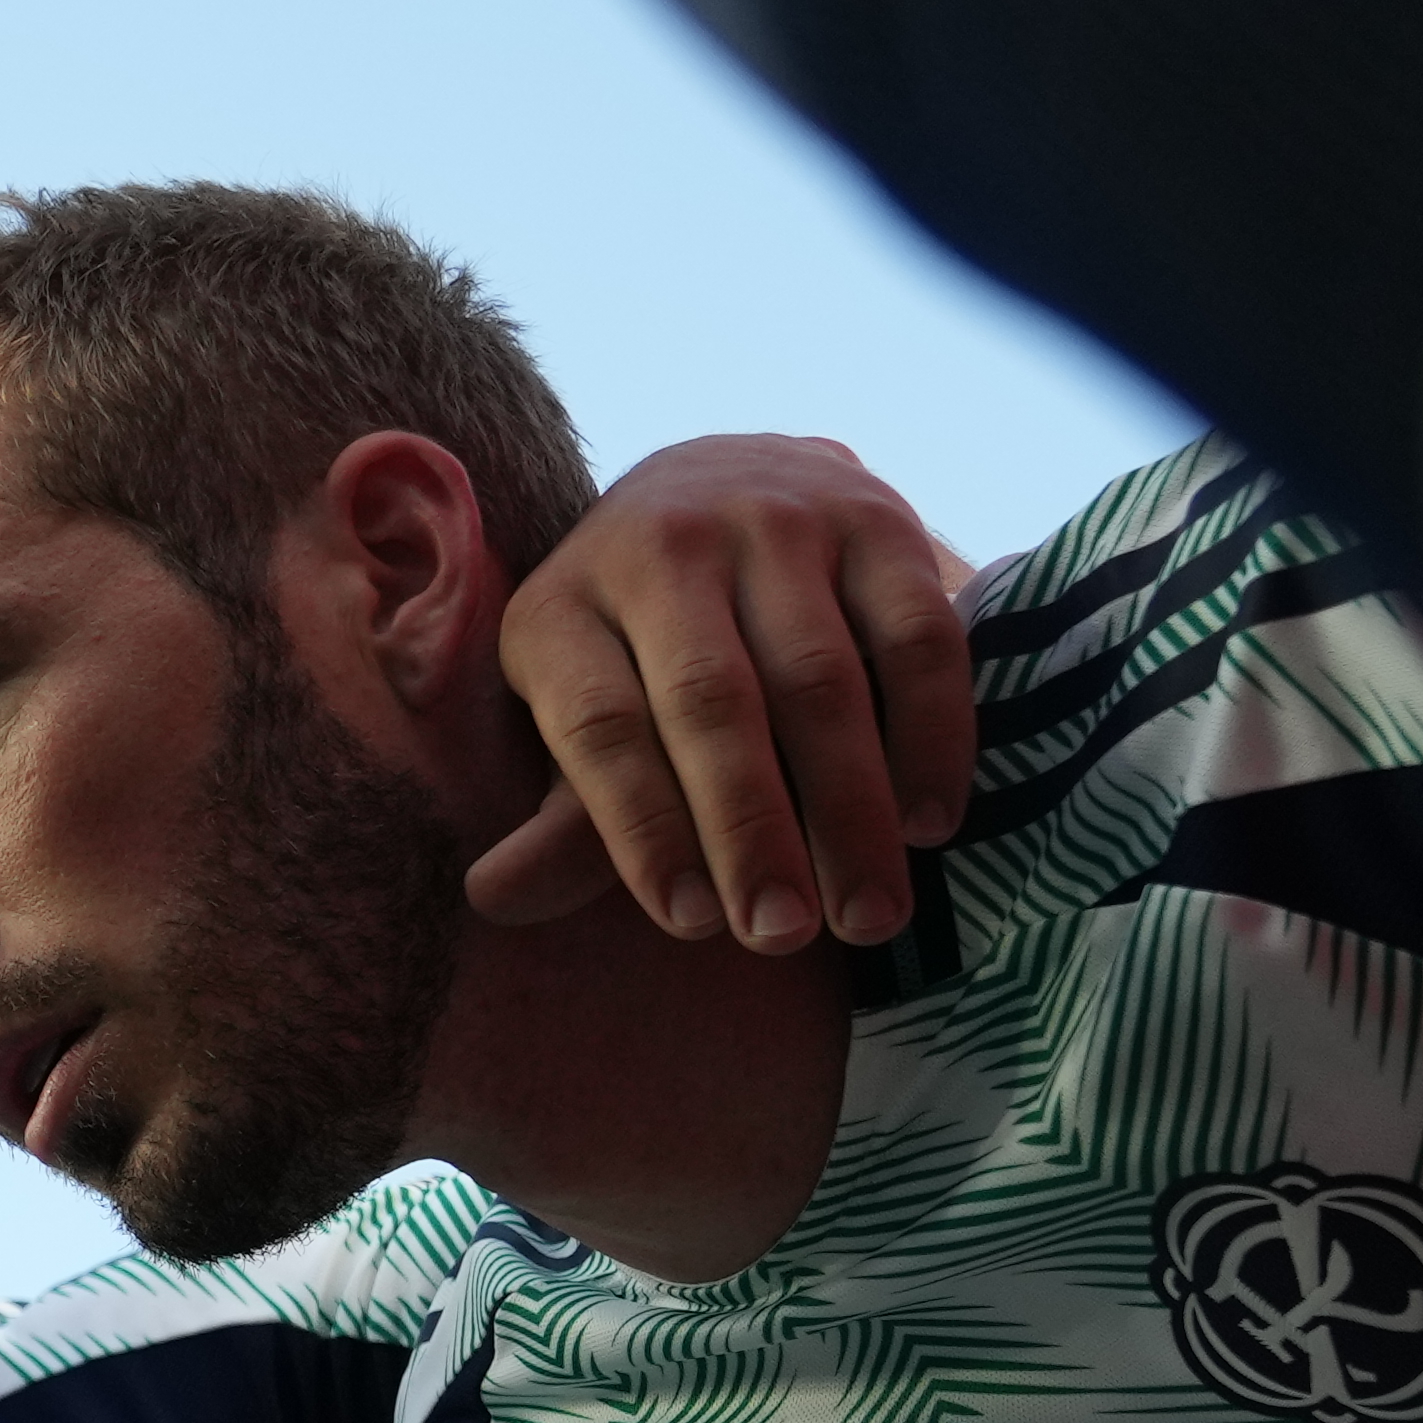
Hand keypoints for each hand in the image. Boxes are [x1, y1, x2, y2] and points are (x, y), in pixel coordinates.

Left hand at [467, 432, 975, 955]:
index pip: (600, 726)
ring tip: (867, 913)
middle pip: (711, 703)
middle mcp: (661, 547)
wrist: (733, 488)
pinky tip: (927, 823)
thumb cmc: (647, 651)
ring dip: (848, 807)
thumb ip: (564, 819)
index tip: (690, 924)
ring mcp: (773, 522)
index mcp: (562, 609)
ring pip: (817, 678)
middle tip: (785, 935)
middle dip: (751, 832)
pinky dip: (929, 738)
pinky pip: (914, 639)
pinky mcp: (876, 519)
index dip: (644, 831)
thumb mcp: (586, 716)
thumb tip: (493, 899)